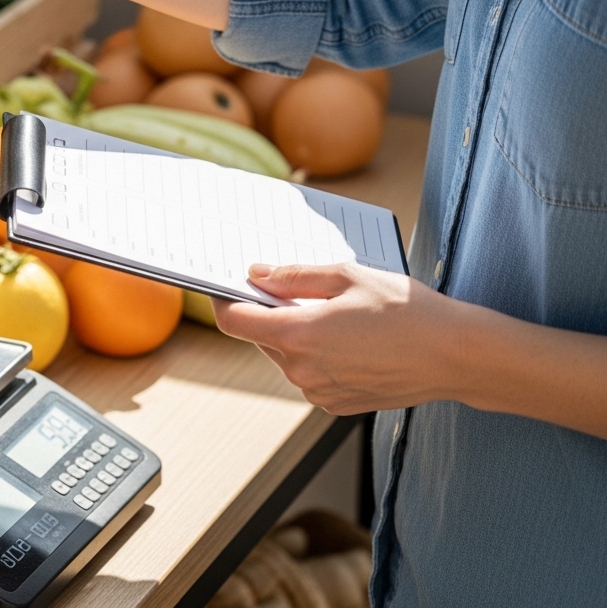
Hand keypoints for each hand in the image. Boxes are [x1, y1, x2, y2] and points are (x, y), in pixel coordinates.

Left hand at [212, 262, 463, 414]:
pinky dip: (318, 357)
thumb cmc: (406, 309)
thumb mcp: (347, 276)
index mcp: (298, 335)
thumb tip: (255, 275)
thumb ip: (293, 276)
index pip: (234, 321)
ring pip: (286, 357)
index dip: (223, 301)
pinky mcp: (336, 405)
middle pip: (262, 337)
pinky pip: (310, 375)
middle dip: (270, 313)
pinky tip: (352, 342)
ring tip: (338, 316)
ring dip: (297, 336)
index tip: (223, 287)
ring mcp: (318, 392)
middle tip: (296, 291)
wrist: (456, 356)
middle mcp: (301, 370)